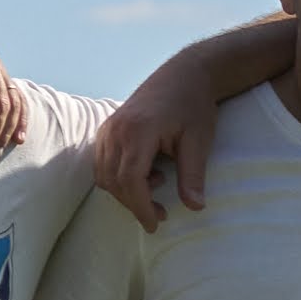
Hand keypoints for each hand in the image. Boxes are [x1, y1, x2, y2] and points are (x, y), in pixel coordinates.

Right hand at [96, 63, 227, 227]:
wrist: (185, 75)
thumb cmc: (194, 106)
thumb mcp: (199, 142)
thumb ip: (193, 175)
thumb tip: (195, 207)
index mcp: (137, 131)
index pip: (130, 180)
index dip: (140, 207)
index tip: (155, 224)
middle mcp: (115, 129)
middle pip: (114, 181)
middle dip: (134, 203)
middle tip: (161, 214)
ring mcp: (108, 128)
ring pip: (104, 174)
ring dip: (125, 191)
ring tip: (158, 185)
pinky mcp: (107, 129)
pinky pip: (102, 163)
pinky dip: (118, 177)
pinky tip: (146, 172)